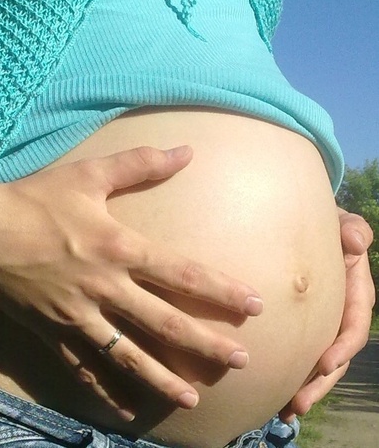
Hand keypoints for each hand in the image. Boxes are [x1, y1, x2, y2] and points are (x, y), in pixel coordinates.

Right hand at [0, 145, 262, 419]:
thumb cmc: (37, 199)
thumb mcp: (89, 174)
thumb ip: (140, 164)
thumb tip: (186, 151)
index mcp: (118, 248)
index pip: (180, 273)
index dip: (220, 290)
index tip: (254, 305)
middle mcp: (105, 288)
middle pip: (164, 323)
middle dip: (205, 343)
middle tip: (241, 362)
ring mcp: (79, 316)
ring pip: (129, 356)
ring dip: (163, 379)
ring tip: (194, 398)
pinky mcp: (55, 333)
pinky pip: (85, 369)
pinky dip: (107, 392)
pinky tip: (128, 411)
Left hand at [280, 208, 374, 420]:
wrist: (300, 225)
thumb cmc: (325, 225)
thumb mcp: (342, 222)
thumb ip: (352, 229)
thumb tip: (357, 242)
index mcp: (355, 294)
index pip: (353, 325)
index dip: (342, 347)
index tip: (325, 363)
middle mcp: (341, 315)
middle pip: (335, 357)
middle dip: (319, 382)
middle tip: (298, 402)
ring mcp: (323, 325)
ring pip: (318, 365)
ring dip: (305, 388)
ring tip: (286, 410)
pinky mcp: (303, 328)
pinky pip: (299, 355)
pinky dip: (290, 378)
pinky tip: (275, 400)